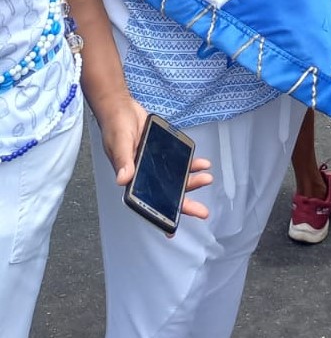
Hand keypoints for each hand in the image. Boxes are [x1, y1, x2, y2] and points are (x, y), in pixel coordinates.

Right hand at [96, 95, 213, 219]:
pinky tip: (201, 163)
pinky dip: (191, 163)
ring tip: (208, 178)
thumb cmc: (115, 126)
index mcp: (131, 178)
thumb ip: (123, 161)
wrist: (122, 107)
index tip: (172, 230)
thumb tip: (123, 179)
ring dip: (192, 180)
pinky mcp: (163, 151)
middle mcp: (145, 174)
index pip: (147, 202)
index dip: (159, 215)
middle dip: (185, 203)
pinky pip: (179, 161)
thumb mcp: (119, 142)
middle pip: (167, 193)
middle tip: (203, 212)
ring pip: (176, 178)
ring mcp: (155, 163)